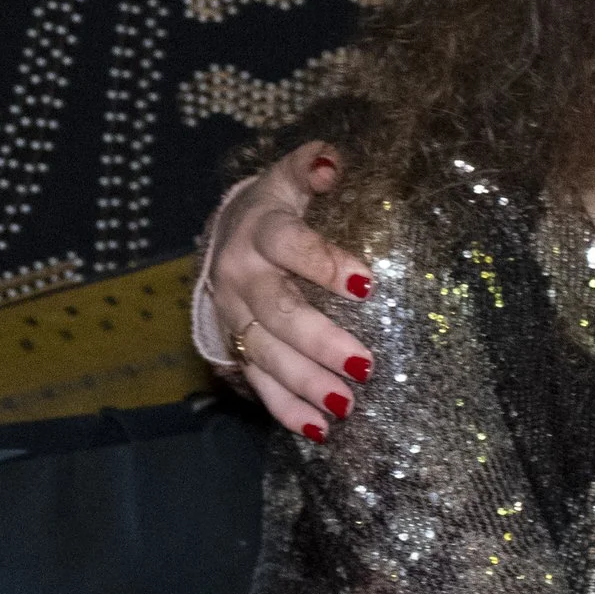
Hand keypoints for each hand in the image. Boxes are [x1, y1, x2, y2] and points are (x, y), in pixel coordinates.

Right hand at [209, 141, 374, 437]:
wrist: (227, 233)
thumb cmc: (278, 207)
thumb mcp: (289, 179)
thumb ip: (310, 170)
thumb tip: (331, 162)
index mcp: (259, 232)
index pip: (289, 245)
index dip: (323, 262)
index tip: (367, 284)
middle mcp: (241, 277)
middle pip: (277, 312)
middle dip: (318, 342)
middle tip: (363, 366)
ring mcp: (234, 316)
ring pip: (265, 354)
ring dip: (304, 384)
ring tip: (345, 406)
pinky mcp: (235, 345)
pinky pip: (256, 382)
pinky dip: (285, 409)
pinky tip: (318, 430)